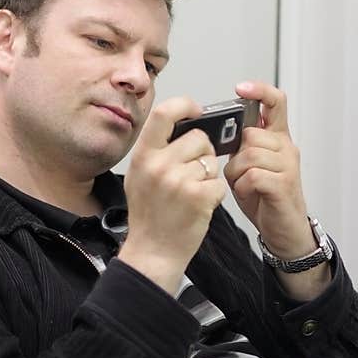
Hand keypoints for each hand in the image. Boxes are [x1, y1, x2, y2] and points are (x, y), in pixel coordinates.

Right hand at [119, 97, 227, 294]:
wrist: (153, 251)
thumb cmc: (148, 215)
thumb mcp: (139, 176)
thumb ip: (156, 150)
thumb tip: (180, 125)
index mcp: (143, 156)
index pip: (164, 113)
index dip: (185, 105)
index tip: (196, 110)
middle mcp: (159, 165)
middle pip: (198, 138)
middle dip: (203, 152)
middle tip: (192, 172)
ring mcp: (180, 181)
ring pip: (211, 161)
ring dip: (208, 175)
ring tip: (192, 192)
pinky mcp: (199, 196)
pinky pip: (218, 182)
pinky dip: (214, 194)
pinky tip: (199, 205)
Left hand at [223, 81, 313, 258]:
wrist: (284, 229)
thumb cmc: (264, 197)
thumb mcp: (249, 166)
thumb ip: (241, 147)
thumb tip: (217, 134)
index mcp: (277, 138)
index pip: (275, 102)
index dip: (259, 91)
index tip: (241, 88)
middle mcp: (285, 147)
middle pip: (250, 134)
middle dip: (236, 154)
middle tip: (240, 172)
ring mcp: (287, 165)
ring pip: (249, 155)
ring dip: (238, 173)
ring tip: (244, 185)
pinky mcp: (284, 184)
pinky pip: (253, 175)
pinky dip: (244, 186)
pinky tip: (249, 193)